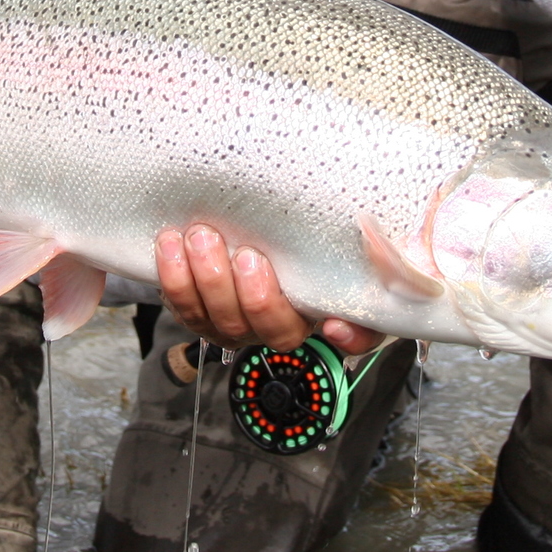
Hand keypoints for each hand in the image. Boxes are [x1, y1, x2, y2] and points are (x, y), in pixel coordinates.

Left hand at [154, 224, 383, 354]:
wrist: (244, 213)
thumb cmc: (303, 228)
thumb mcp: (344, 229)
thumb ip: (372, 237)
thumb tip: (381, 236)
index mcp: (331, 310)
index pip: (355, 338)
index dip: (348, 338)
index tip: (335, 324)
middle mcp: (285, 325)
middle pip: (271, 331)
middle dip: (255, 297)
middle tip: (246, 255)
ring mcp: (240, 321)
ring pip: (221, 323)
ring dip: (207, 282)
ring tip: (200, 238)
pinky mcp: (201, 309)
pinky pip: (184, 308)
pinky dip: (174, 278)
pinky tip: (170, 245)